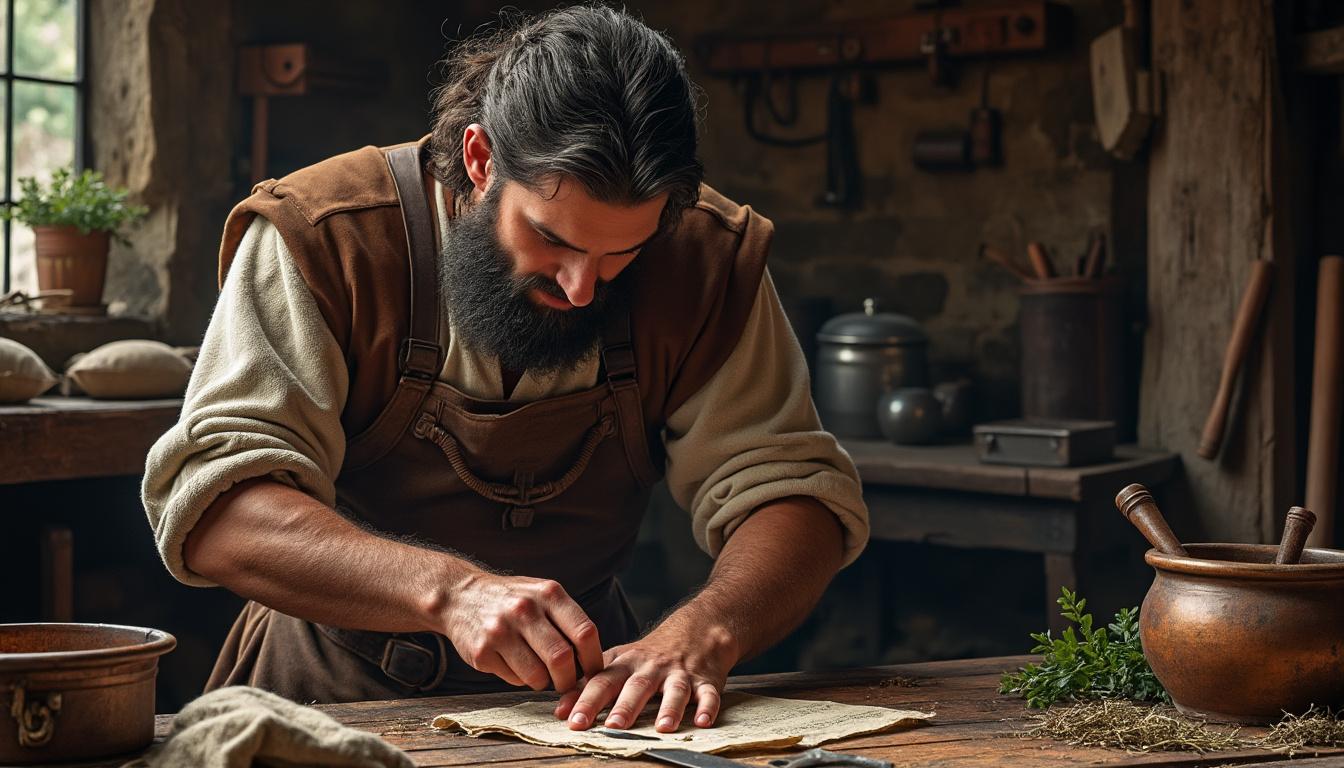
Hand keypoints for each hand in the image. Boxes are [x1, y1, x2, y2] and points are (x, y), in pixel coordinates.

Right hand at [440, 572, 603, 691]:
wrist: (459, 595)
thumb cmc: (512, 599)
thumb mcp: (542, 594)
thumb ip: (567, 620)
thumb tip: (594, 662)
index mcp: (548, 593)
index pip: (584, 633)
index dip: (593, 659)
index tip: (593, 672)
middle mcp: (524, 609)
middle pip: (562, 658)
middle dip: (569, 680)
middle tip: (567, 684)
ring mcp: (500, 630)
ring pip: (537, 675)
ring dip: (543, 682)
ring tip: (538, 672)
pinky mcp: (482, 652)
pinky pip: (514, 679)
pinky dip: (520, 678)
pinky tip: (512, 663)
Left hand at [553, 619, 736, 732]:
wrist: (697, 629)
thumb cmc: (650, 654)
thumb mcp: (619, 662)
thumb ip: (591, 685)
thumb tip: (561, 710)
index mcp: (627, 665)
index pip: (603, 682)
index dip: (586, 700)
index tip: (571, 720)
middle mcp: (652, 668)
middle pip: (637, 686)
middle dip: (625, 707)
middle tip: (612, 726)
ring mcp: (680, 674)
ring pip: (675, 690)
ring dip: (669, 708)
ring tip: (662, 728)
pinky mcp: (706, 680)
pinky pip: (709, 694)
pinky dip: (708, 708)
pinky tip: (703, 722)